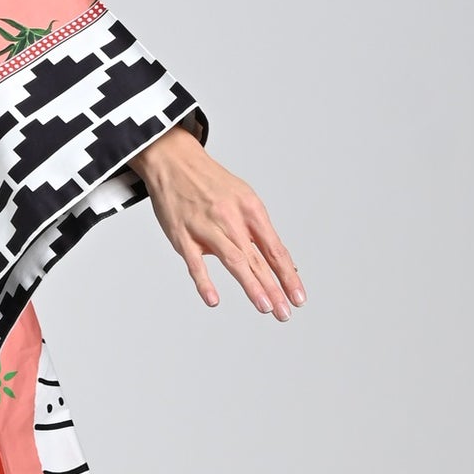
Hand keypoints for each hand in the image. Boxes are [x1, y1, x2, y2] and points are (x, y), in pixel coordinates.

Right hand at [131, 126, 303, 318]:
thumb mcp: (243, 198)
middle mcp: (232, 218)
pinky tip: (214, 300)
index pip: (275, 249)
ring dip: (252, 286)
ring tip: (265, 307)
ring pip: (234, 260)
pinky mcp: (182, 235)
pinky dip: (204, 282)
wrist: (175, 161)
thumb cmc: (211, 184)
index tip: (298, 297)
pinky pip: (195, 262)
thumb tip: (281, 263)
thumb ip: (259, 231)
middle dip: (274, 288)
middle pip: (258, 259)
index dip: (288, 275)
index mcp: (251, 209)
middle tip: (285, 312)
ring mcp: (206, 227)